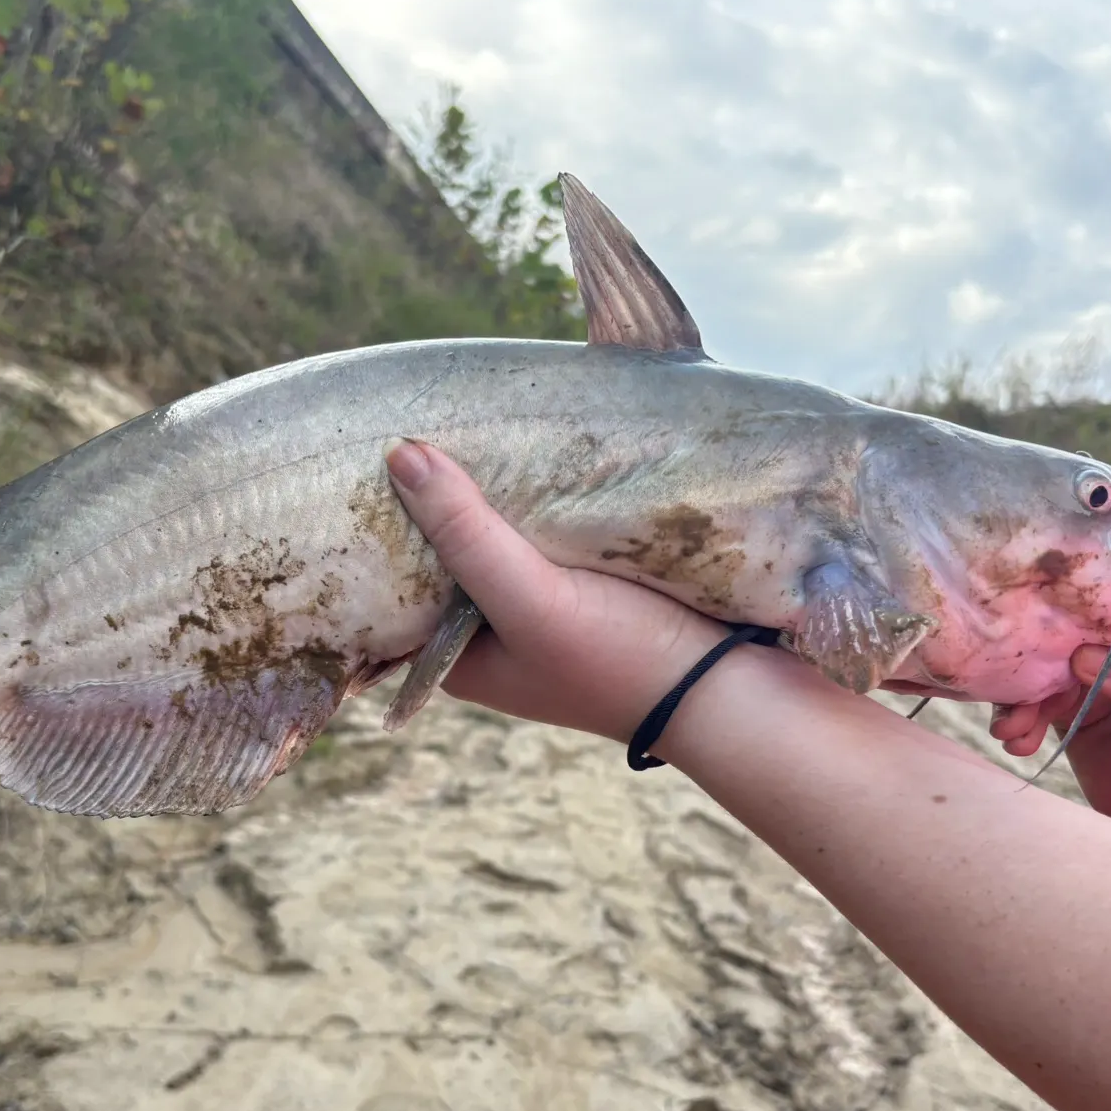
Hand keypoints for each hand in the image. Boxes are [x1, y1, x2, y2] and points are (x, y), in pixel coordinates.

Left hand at [385, 439, 736, 743]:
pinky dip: (546, 496)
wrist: (736, 690)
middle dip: (444, 498)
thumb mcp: (533, 601)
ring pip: (505, 536)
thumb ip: (468, 536)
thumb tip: (400, 455)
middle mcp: (498, 637)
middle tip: (427, 420)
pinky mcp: (595, 586)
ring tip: (479, 421)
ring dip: (500, 490)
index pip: (399, 583)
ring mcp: (549, 610)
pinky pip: (554, 530)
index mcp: (462, 659)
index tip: (373, 456)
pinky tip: (540, 449)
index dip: (387, 524)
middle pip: (452, 554)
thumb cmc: (625, 661)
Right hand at [989, 545, 1110, 872]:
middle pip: (1098, 598)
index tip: (1080, 578)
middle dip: (1055, 617)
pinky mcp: (1082, 710)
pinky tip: (1016, 738)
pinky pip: (1040, 696)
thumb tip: (1086, 655)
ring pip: (1058, 647)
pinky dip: (1021, 712)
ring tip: (1013, 717)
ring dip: (1028, 677)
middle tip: (1020, 637)